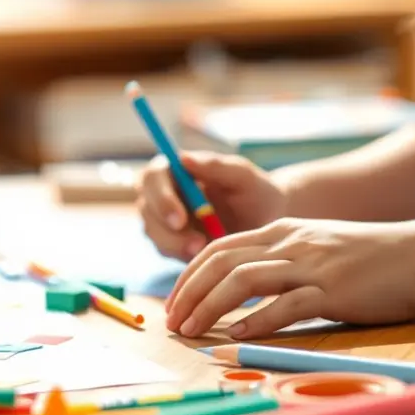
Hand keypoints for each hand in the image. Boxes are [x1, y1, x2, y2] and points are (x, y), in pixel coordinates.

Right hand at [135, 151, 287, 260]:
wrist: (267, 224)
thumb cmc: (257, 193)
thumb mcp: (244, 177)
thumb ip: (216, 166)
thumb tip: (183, 158)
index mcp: (176, 169)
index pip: (152, 178)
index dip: (160, 198)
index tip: (181, 220)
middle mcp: (164, 193)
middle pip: (147, 209)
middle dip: (166, 230)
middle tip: (197, 244)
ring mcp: (164, 220)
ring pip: (154, 234)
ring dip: (176, 245)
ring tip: (206, 251)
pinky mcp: (172, 243)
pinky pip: (167, 251)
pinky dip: (183, 255)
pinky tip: (205, 256)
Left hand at [164, 217, 414, 338]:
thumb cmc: (371, 260)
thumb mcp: (317, 249)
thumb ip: (281, 264)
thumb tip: (243, 295)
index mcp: (282, 231)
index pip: (219, 248)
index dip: (189, 275)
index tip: (174, 302)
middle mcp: (290, 243)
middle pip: (221, 262)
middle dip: (188, 293)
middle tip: (171, 322)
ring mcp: (311, 265)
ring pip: (243, 280)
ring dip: (210, 307)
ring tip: (191, 331)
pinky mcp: (333, 290)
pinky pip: (286, 305)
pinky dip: (256, 320)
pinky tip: (236, 335)